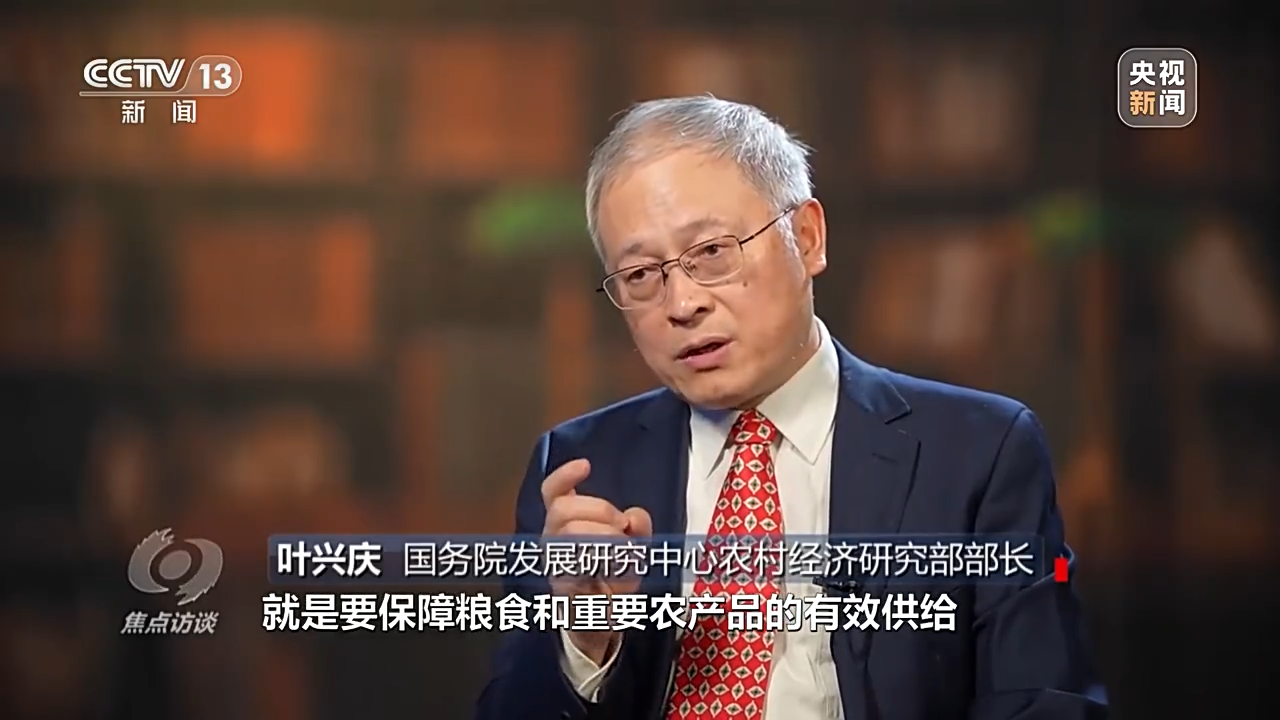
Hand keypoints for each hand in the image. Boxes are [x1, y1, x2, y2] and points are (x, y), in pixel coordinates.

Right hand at [540, 459, 652, 662]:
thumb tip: (634, 518)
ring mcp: (554, 565)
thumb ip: (639, 526)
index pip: (552, 492)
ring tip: (621, 552)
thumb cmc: (611, 579)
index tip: (586, 465)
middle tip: (621, 528)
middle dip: (598, 510)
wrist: (600, 624)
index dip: (564, 476)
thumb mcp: (634, 546)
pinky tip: (614, 569)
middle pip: (562, 510)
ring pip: (569, 535)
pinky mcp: (563, 590)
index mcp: (564, 524)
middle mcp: (552, 541)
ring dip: (602, 537)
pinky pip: (575, 569)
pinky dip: (601, 566)